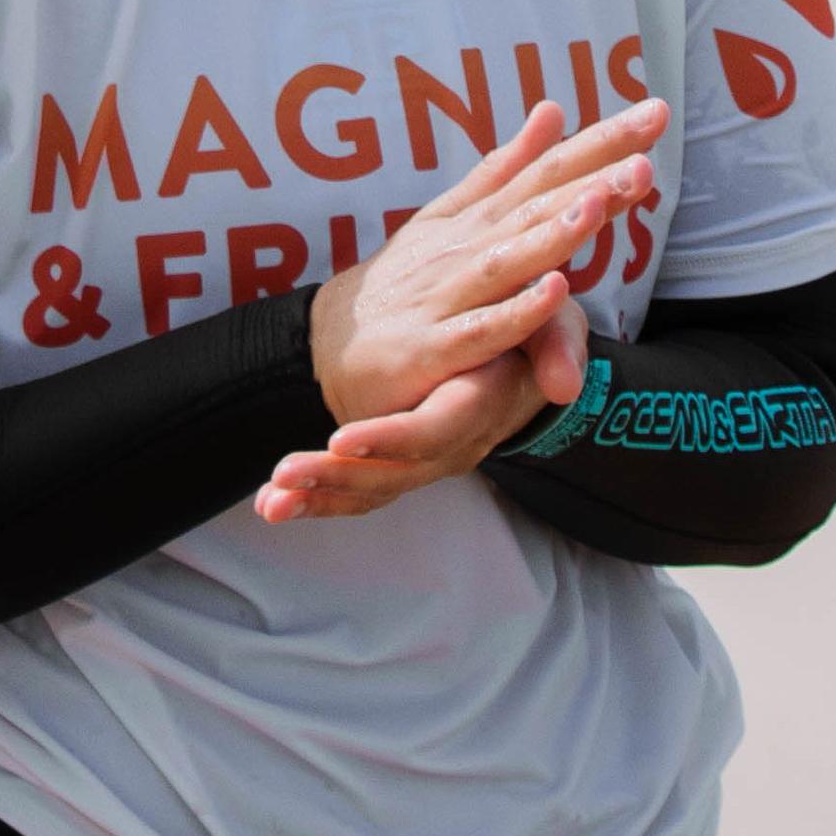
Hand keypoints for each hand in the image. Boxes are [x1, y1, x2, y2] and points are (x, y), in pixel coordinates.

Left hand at [257, 309, 586, 526]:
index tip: (342, 440)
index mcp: (478, 407)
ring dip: (319, 497)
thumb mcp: (557, 330)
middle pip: (393, 473)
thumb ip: (560, 349)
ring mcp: (427, 461)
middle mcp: (452, 446)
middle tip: (284, 475)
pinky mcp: (404, 465)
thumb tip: (565, 384)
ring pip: (373, 489)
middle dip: (336, 477)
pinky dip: (319, 501)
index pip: (433, 431)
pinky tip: (273, 504)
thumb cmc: (535, 333)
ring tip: (270, 501)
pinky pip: (363, 492)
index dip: (390, 438)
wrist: (529, 360)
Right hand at [296, 97, 663, 430]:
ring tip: (603, 203)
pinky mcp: (429, 350)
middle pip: (534, 208)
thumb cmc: (403, 284)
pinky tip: (554, 292)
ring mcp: (444, 297)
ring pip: (508, 262)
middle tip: (646, 153)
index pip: (547, 172)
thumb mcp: (451, 218)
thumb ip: (503, 170)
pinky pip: (480, 332)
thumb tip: (552, 109)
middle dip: (591, 180)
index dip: (600, 143)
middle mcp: (464, 249)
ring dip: (554, 233)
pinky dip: (515, 312)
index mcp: (477, 219)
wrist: (323, 348)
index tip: (656, 112)